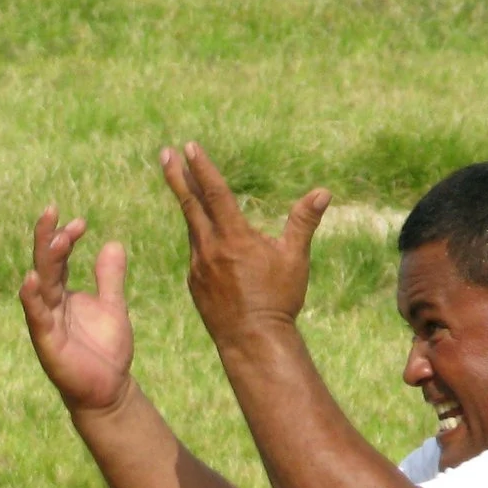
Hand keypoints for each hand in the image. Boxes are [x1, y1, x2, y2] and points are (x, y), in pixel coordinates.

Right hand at [19, 205, 133, 416]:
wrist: (108, 390)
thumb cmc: (105, 351)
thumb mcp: (113, 306)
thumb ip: (110, 277)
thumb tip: (112, 243)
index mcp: (64, 294)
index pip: (59, 259)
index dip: (66, 238)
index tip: (81, 223)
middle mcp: (51, 304)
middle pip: (45, 265)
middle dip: (47, 238)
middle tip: (52, 211)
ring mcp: (46, 322)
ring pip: (41, 285)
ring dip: (44, 261)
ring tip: (53, 236)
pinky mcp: (47, 342)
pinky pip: (37, 317)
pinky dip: (32, 298)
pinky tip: (31, 279)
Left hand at [160, 142, 329, 344]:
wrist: (252, 340)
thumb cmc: (277, 299)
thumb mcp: (294, 258)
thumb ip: (303, 222)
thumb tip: (323, 192)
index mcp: (233, 237)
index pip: (214, 193)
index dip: (202, 168)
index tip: (189, 147)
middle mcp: (210, 248)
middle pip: (190, 204)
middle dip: (178, 177)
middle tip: (165, 154)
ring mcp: (198, 266)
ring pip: (193, 228)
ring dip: (188, 204)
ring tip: (184, 184)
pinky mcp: (195, 283)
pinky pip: (197, 252)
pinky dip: (200, 237)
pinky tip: (206, 235)